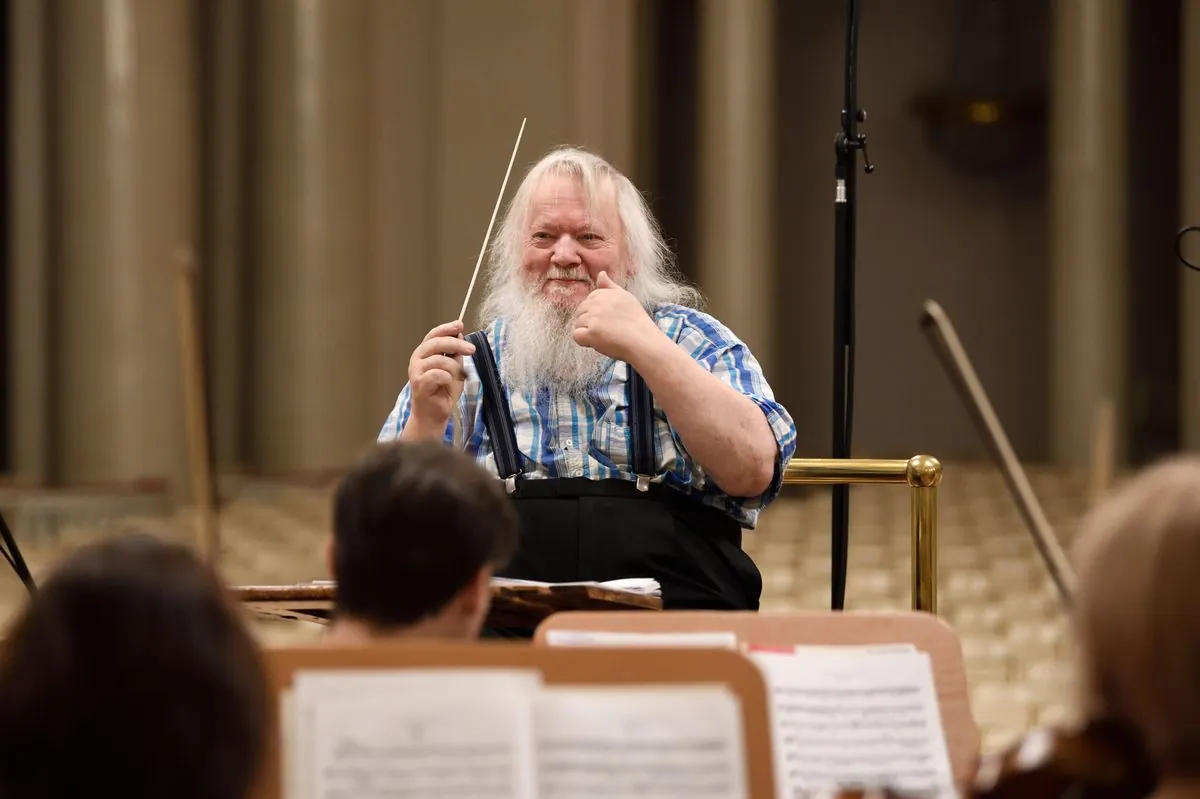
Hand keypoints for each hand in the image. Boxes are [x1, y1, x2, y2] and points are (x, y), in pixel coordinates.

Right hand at [406, 320, 474, 435]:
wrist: (434, 415)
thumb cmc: (443, 392)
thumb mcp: (454, 369)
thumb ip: (455, 354)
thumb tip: (460, 335)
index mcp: (424, 353)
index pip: (434, 334)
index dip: (447, 328)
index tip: (460, 325)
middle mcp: (417, 359)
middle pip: (437, 343)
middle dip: (457, 344)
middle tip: (471, 350)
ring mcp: (416, 371)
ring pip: (440, 360)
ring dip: (454, 369)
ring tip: (455, 380)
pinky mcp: (419, 383)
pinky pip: (439, 374)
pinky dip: (448, 379)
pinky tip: (447, 386)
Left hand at [572, 271, 662, 363]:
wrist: (643, 341)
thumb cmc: (637, 322)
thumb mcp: (626, 297)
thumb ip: (610, 286)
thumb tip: (600, 273)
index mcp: (605, 294)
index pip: (588, 301)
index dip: (596, 313)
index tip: (609, 320)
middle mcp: (597, 303)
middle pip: (580, 312)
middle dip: (589, 322)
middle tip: (607, 330)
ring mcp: (593, 317)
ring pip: (577, 324)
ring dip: (587, 332)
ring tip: (605, 336)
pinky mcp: (591, 332)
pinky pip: (576, 336)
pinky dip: (584, 342)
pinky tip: (598, 342)